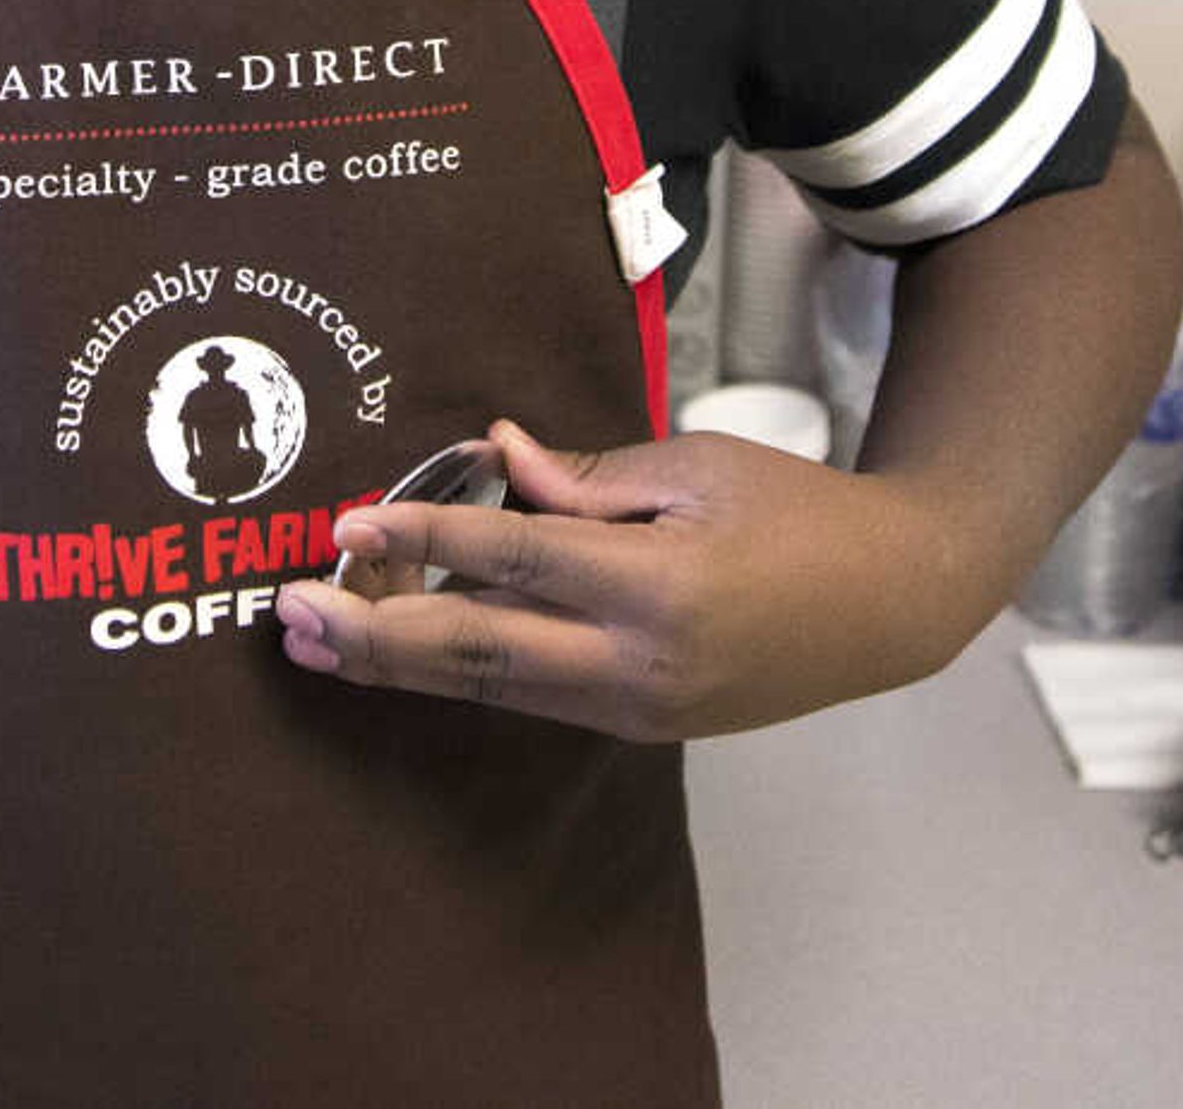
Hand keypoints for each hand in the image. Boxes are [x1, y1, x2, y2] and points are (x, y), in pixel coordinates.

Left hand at [271, 418, 973, 739]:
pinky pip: (532, 697)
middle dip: (379, 634)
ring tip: (318, 645)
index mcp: (660, 585)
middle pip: (482, 650)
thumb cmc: (799, 511)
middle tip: (292, 615)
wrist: (890, 604)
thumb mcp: (698, 466)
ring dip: (401, 664)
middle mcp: (640, 663)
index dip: (424, 540)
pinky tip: (404, 654)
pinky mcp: (641, 725)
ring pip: (496, 687)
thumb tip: (491, 457)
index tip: (347, 523)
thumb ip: (587, 474)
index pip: (513, 560)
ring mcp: (639, 707)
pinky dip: (462, 673)